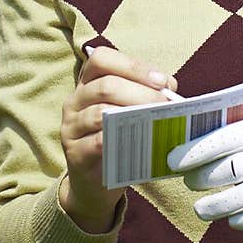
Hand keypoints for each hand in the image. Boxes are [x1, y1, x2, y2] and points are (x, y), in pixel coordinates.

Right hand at [60, 47, 176, 232]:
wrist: (94, 183)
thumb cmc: (117, 140)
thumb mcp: (127, 113)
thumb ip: (143, 97)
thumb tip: (171, 91)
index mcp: (88, 83)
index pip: (101, 59)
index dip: (132, 65)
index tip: (161, 80)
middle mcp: (75, 101)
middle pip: (105, 85)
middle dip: (141, 92)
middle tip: (166, 104)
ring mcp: (71, 127)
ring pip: (100, 112)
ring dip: (135, 115)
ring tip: (158, 121)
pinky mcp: (74, 154)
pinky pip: (98, 142)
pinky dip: (123, 140)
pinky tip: (143, 143)